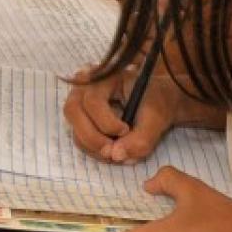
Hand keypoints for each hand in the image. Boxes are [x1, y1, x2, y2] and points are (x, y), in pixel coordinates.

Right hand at [63, 61, 189, 163]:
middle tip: (114, 152)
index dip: (106, 122)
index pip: (93, 100)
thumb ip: (141, 138)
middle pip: (73, 111)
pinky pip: (79, 138)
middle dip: (93, 137)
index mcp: (106, 75)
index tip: (126, 132)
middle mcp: (86, 84)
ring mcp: (79, 100)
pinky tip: (114, 149)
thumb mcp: (157, 118)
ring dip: (95, 147)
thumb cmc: (157, 103)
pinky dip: (94, 150)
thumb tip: (116, 156)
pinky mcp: (80, 118)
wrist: (158, 103)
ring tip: (120, 152)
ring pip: (74, 128)